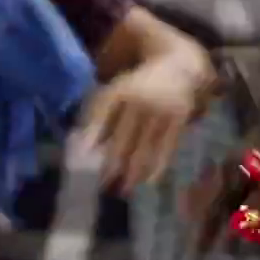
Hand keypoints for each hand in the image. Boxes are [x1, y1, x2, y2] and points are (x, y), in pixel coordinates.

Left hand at [76, 55, 207, 188]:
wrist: (178, 69)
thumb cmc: (139, 85)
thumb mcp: (117, 90)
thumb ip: (100, 113)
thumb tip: (84, 145)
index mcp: (120, 90)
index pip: (101, 114)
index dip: (91, 134)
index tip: (81, 157)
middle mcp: (140, 101)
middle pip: (122, 139)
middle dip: (111, 164)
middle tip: (102, 185)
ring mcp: (161, 112)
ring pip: (144, 148)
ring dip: (132, 172)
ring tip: (123, 190)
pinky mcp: (178, 121)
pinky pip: (166, 148)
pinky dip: (157, 166)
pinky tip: (147, 181)